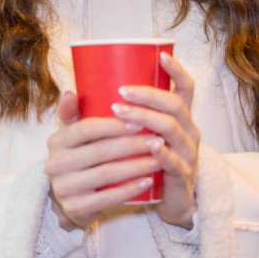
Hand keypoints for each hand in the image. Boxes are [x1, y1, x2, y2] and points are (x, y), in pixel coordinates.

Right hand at [45, 91, 159, 230]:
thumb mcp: (71, 137)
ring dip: (136, 166)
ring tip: (157, 160)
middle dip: (132, 145)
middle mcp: (56, 164)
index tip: (140, 123)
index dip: (114, 125)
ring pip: (107, 174)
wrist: (70, 201)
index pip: (86, 129)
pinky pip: (108, 198)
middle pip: (100, 151)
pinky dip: (131, 189)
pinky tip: (148, 181)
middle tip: (157, 140)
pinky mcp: (76, 208)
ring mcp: (64, 188)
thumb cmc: (78, 160)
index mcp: (56, 141)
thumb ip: (72, 114)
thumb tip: (71, 92)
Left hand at [111, 51, 199, 227]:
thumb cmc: (145, 161)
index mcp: (179, 117)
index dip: (176, 71)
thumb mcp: (131, 135)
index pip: (185, 88)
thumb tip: (70, 93)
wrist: (167, 201)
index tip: (161, 56)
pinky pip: (175, 161)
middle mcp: (188, 131)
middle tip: (122, 91)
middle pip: (175, 105)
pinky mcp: (182, 175)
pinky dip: (162, 153)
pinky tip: (149, 146)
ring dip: (146, 118)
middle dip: (148, 95)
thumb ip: (102, 115)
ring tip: (121, 113)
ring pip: (172, 129)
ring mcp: (188, 153)